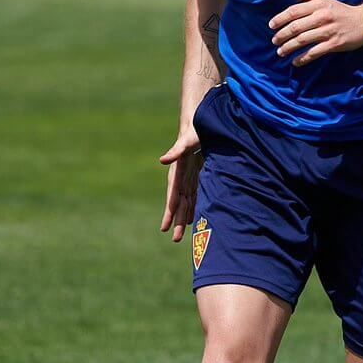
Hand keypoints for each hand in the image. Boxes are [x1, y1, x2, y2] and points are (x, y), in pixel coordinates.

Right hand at [159, 127, 202, 242]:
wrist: (200, 122)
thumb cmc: (194, 131)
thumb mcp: (186, 140)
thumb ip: (176, 150)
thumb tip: (162, 160)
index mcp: (177, 172)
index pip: (173, 195)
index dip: (170, 211)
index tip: (165, 227)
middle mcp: (181, 178)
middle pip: (178, 204)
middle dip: (176, 221)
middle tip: (175, 240)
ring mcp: (189, 178)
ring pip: (186, 203)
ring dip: (183, 218)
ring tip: (181, 236)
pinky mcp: (197, 176)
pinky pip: (194, 196)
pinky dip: (193, 208)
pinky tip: (193, 219)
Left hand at [269, 0, 362, 66]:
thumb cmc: (342, 11)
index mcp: (318, 5)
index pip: (294, 11)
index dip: (280, 19)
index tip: (271, 26)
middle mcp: (322, 17)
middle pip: (296, 27)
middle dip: (282, 35)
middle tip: (274, 41)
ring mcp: (328, 31)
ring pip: (303, 40)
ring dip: (288, 47)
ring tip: (280, 52)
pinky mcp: (334, 44)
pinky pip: (314, 52)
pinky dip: (303, 59)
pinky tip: (295, 62)